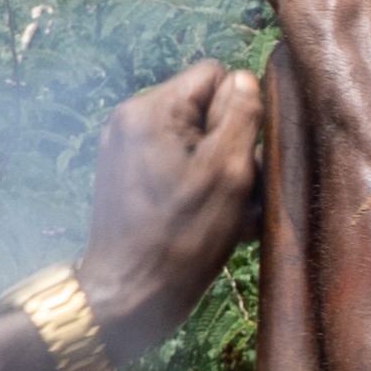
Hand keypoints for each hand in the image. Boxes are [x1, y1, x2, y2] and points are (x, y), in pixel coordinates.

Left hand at [74, 59, 267, 357]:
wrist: (128, 295)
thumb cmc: (182, 237)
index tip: (240, 158)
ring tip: (228, 212)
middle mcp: (131, 119)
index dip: (241, 111)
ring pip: (194, 138)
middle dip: (230, 143)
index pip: (216, 75)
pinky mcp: (124, 175)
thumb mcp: (228, 172)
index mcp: (152, 109)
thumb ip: (242, 115)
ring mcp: (124, 148)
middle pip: (204, 108)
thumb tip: (246, 79)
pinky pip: (175, 162)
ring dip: (218, 170)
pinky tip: (209, 219)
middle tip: (239, 192)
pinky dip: (197, 184)